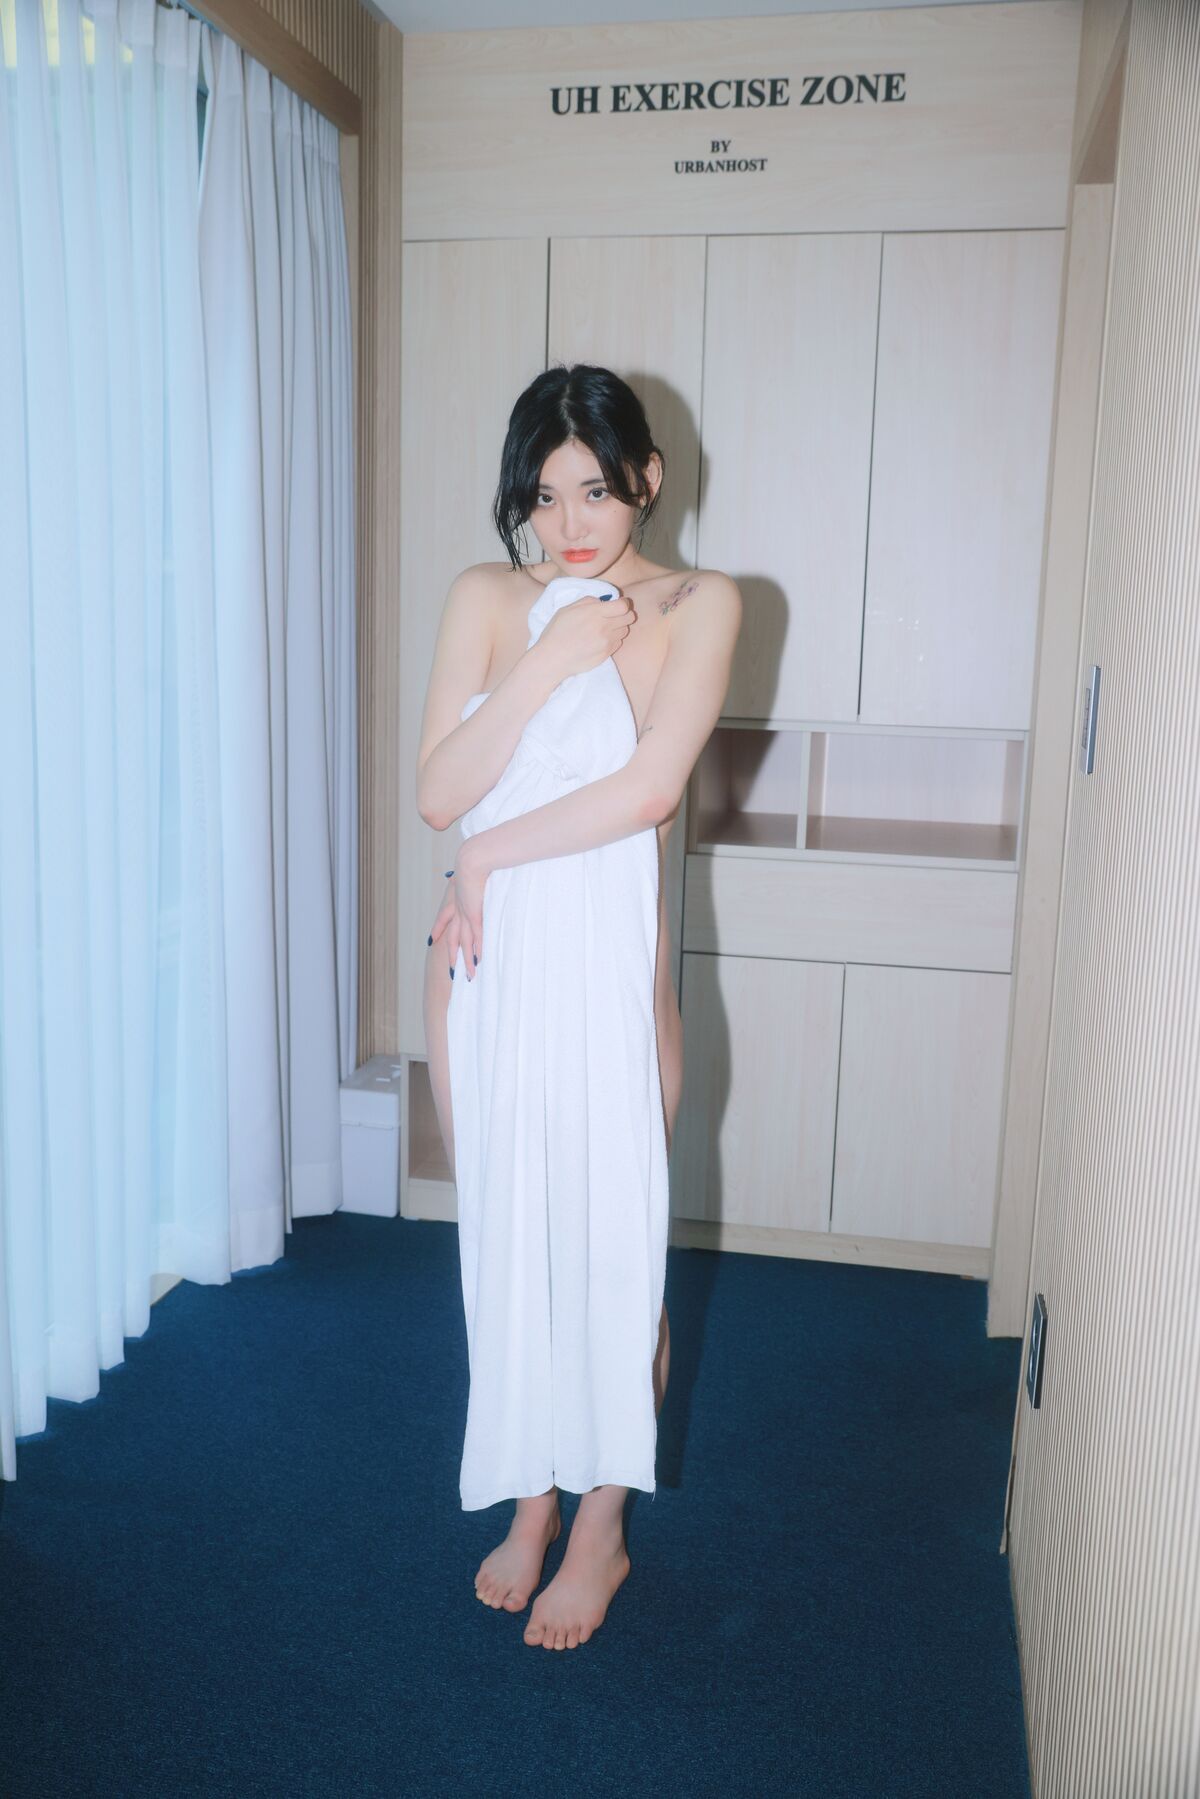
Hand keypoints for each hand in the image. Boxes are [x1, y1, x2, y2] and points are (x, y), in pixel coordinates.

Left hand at [429, 839, 487, 978]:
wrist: (473, 859)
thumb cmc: (475, 861)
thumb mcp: (470, 870)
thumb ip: (470, 877)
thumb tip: (471, 874)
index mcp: (455, 899)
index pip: (443, 918)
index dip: (438, 929)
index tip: (432, 939)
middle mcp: (458, 909)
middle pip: (452, 937)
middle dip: (451, 954)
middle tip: (451, 970)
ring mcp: (466, 913)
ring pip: (464, 942)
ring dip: (465, 960)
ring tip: (469, 976)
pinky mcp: (475, 914)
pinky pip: (476, 936)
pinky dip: (476, 949)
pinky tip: (478, 960)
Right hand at [535, 590, 633, 682]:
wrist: (552, 658)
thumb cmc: (557, 631)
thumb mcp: (568, 609)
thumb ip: (588, 601)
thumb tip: (603, 601)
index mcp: (594, 612)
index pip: (623, 606)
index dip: (623, 604)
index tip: (619, 605)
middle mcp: (603, 627)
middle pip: (629, 617)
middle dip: (624, 614)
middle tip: (615, 616)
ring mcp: (606, 642)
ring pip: (625, 630)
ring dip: (618, 628)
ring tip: (604, 629)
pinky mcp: (606, 654)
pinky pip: (618, 643)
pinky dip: (613, 640)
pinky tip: (600, 640)